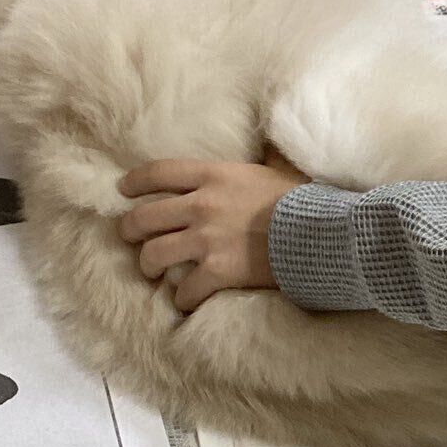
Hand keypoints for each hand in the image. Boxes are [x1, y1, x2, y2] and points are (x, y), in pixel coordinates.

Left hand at [118, 156, 306, 311]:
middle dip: (130, 230)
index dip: (134, 182)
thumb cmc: (304, 200)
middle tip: (132, 238)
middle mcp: (201, 206)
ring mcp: (207, 240)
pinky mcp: (218, 272)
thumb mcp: (272, 169)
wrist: (322, 233)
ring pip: (154, 255)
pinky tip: (187, 300)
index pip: (158, 172)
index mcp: (214, 175)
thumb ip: (256, 161)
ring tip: (153, 272)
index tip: (123, 190)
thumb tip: (264, 146)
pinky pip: (185, 290)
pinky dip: (183, 298)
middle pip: (144, 217)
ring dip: (149, 266)